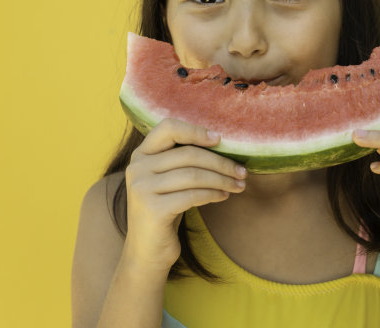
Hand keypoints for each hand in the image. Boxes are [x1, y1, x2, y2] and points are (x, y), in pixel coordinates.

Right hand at [123, 118, 246, 271]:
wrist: (146, 251)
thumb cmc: (165, 211)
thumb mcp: (168, 181)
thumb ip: (181, 160)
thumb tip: (223, 145)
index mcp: (141, 155)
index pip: (168, 128)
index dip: (195, 130)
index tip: (220, 139)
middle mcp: (137, 168)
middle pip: (189, 154)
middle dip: (221, 162)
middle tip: (242, 172)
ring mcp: (142, 188)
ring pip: (194, 175)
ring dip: (222, 179)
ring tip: (239, 185)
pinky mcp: (153, 209)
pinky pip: (193, 195)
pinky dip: (213, 194)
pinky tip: (224, 196)